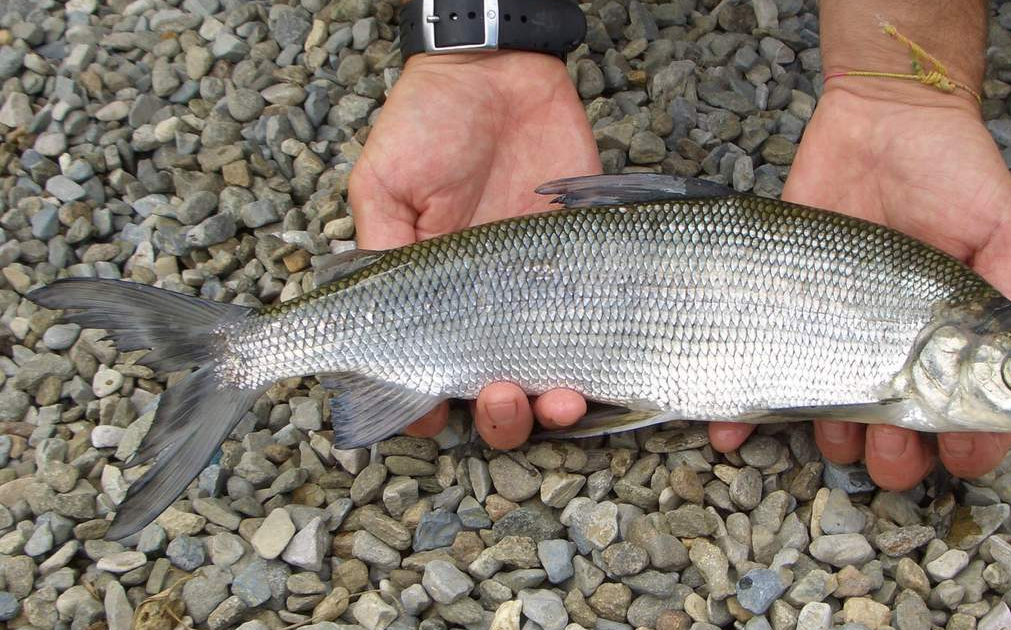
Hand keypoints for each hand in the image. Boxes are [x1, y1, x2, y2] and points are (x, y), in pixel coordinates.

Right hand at [348, 51, 599, 448]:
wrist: (502, 71)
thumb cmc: (430, 122)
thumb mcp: (385, 186)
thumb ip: (381, 255)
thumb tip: (365, 338)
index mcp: (435, 296)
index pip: (430, 372)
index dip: (427, 406)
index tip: (431, 415)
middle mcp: (490, 305)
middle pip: (495, 391)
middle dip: (498, 417)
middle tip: (498, 398)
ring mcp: (543, 291)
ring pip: (550, 378)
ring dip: (550, 409)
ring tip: (557, 401)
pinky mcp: (592, 267)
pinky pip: (601, 331)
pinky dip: (601, 370)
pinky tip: (594, 380)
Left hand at [709, 82, 1010, 489]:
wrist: (879, 115)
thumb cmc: (951, 167)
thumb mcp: (1000, 224)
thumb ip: (1007, 291)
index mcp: (952, 340)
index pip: (966, 415)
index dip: (970, 447)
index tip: (963, 457)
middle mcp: (892, 347)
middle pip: (898, 434)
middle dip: (898, 457)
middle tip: (894, 444)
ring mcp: (834, 335)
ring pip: (832, 419)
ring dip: (833, 442)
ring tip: (837, 435)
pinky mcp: (782, 312)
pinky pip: (761, 376)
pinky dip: (741, 415)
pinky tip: (732, 431)